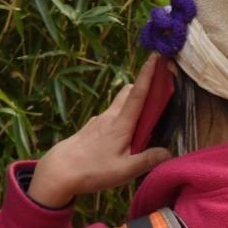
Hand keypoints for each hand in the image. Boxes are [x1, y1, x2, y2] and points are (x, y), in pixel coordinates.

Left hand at [27, 55, 169, 207]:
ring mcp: (99, 121)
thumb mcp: (125, 170)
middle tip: (156, 93)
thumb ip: (148, 160)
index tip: (156, 57)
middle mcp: (110, 117)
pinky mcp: (91, 128)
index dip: (148, 75)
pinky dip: (121, 119)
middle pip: (128, 92)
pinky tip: (122, 138)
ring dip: (132, 104)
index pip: (138, 94)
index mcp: (121, 124)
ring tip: (142, 123)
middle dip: (142, 86)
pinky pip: (111, 117)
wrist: (59, 170)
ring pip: (119, 104)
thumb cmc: (93, 170)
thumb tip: (168, 153)